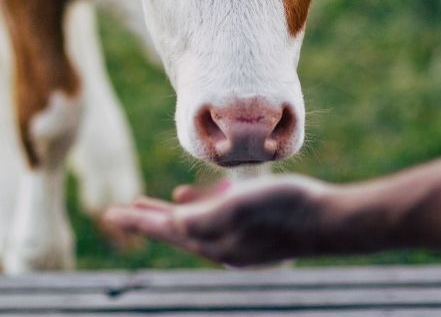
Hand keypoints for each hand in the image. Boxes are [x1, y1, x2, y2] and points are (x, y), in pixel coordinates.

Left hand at [103, 175, 338, 266]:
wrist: (332, 221)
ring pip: (193, 225)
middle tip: (118, 213)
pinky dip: (200, 207)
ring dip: (170, 214)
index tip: (109, 215)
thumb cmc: (289, 208)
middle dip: (146, 220)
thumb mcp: (245, 204)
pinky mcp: (253, 230)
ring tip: (148, 204)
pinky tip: (195, 194)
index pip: (166, 229)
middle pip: (173, 231)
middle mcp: (223, 246)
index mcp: (215, 243)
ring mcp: (239, 240)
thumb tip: (178, 221)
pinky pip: (216, 219)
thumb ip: (210, 214)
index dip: (137, 221)